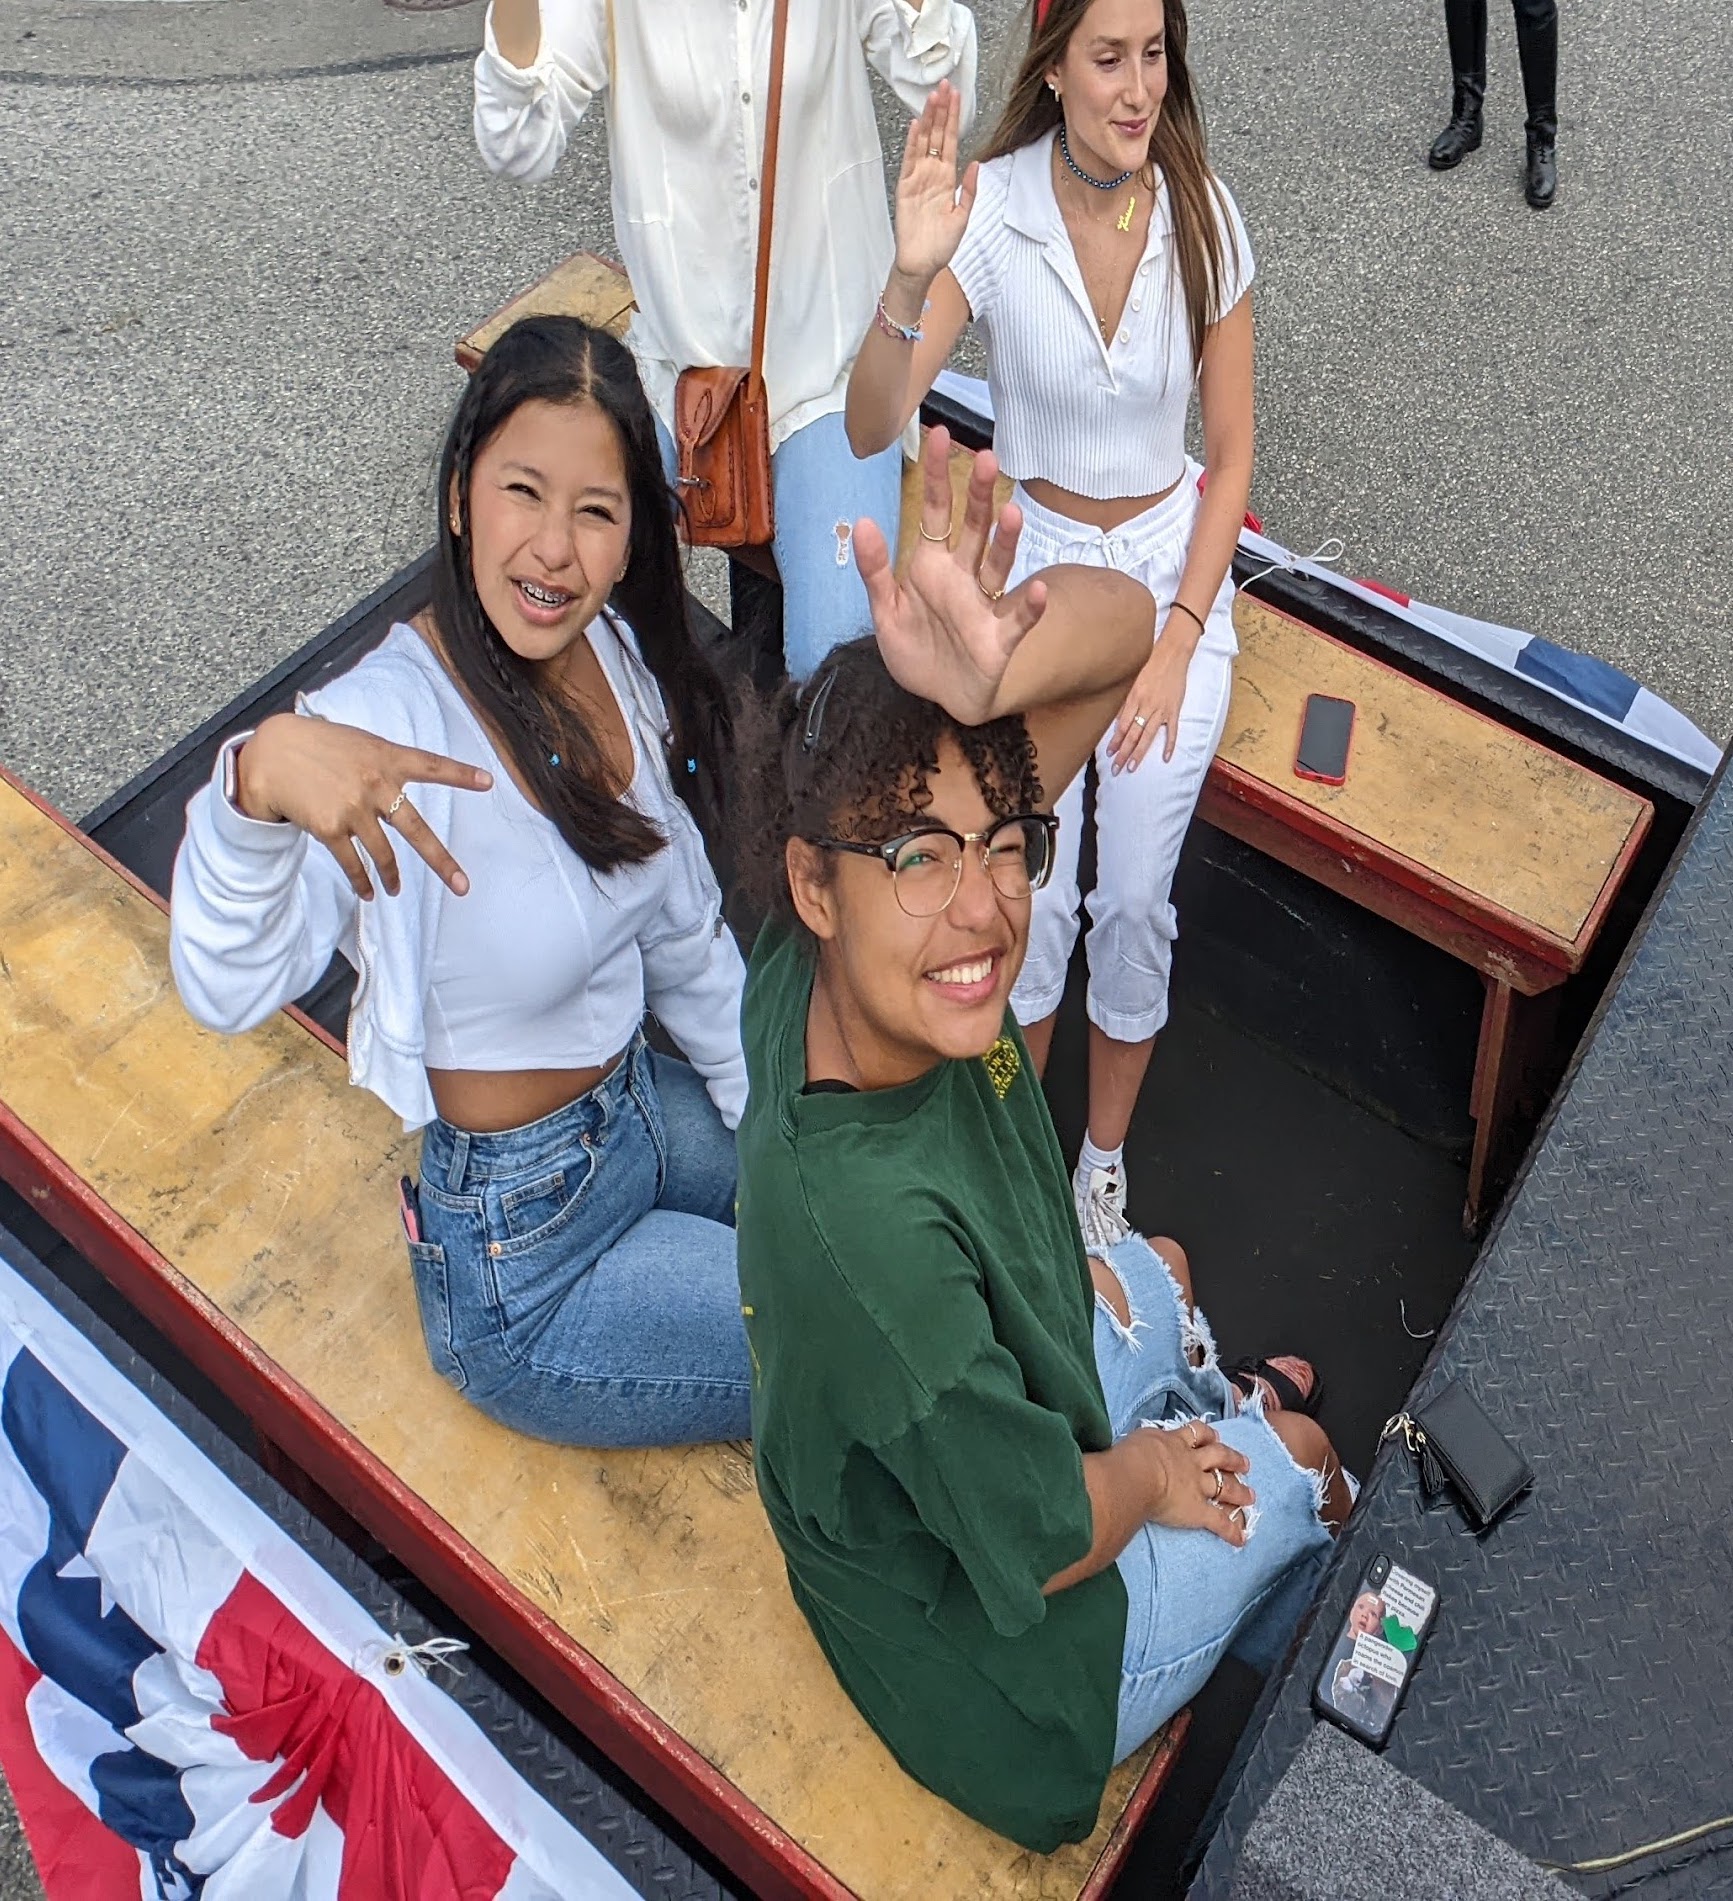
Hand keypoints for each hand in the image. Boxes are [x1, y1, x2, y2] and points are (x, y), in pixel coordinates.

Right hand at [236, 713, 492, 901]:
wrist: (272, 753)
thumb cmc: (319, 746)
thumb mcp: (360, 744)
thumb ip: (385, 763)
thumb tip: (399, 787)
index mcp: (387, 758)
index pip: (432, 766)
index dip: (461, 775)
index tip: (488, 783)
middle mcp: (376, 785)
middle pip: (417, 830)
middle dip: (441, 862)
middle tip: (462, 886)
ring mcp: (354, 809)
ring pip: (384, 855)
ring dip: (391, 877)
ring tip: (394, 891)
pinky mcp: (331, 828)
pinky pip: (353, 863)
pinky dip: (361, 881)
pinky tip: (368, 892)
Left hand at [853, 427, 1046, 725]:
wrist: (939, 698)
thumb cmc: (916, 651)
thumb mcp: (884, 611)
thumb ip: (875, 570)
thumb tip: (864, 522)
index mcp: (932, 566)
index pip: (938, 511)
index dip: (938, 475)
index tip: (941, 435)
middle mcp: (963, 578)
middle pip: (974, 529)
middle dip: (980, 496)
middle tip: (988, 459)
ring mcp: (985, 606)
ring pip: (998, 566)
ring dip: (1006, 542)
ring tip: (1011, 514)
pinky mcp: (999, 640)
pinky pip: (1018, 620)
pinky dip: (1030, 607)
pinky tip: (1039, 590)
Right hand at [891, 81, 977, 291]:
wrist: (922, 263)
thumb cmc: (941, 245)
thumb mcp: (963, 217)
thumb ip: (969, 191)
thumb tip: (977, 164)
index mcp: (947, 179)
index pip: (951, 141)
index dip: (954, 119)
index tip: (957, 97)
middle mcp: (932, 174)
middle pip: (937, 135)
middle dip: (942, 110)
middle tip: (944, 85)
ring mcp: (918, 178)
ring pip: (924, 142)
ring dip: (928, 119)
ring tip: (933, 96)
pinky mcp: (905, 187)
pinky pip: (910, 160)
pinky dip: (913, 142)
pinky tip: (917, 124)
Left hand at [1106, 624, 1192, 772]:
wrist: (1172, 653)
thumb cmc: (1150, 664)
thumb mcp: (1132, 679)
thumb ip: (1125, 699)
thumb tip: (1116, 718)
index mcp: (1134, 697)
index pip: (1123, 725)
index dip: (1115, 741)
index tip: (1109, 754)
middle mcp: (1146, 705)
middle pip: (1133, 734)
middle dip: (1124, 753)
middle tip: (1117, 768)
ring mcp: (1162, 709)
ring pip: (1149, 735)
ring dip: (1140, 753)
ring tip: (1132, 767)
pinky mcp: (1175, 709)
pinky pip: (1172, 730)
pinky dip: (1170, 744)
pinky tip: (1166, 758)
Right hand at [1138, 1419, 1255, 1547]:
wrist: (1136, 1475)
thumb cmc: (1128, 1456)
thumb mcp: (1137, 1439)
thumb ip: (1143, 1443)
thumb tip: (1138, 1446)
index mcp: (1174, 1442)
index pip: (1195, 1433)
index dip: (1207, 1435)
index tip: (1215, 1437)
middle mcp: (1191, 1461)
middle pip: (1218, 1457)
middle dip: (1233, 1460)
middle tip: (1245, 1464)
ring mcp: (1197, 1486)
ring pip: (1224, 1486)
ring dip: (1239, 1492)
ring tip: (1250, 1496)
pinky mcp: (1198, 1511)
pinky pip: (1219, 1522)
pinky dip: (1231, 1530)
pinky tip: (1241, 1538)